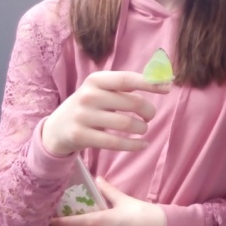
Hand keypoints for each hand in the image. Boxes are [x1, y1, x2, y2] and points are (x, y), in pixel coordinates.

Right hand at [42, 70, 171, 155]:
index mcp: (95, 80)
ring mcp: (83, 117)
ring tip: (143, 129)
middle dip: (148, 111)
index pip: (127, 79)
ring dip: (142, 129)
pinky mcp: (81, 136)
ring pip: (126, 124)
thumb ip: (125, 86)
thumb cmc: (89, 106)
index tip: (168, 87)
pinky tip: (142, 144)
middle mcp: (88, 96)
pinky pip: (115, 143)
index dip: (149, 83)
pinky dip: (134, 145)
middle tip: (150, 116)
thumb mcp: (100, 90)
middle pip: (131, 103)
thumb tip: (162, 80)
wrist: (57, 128)